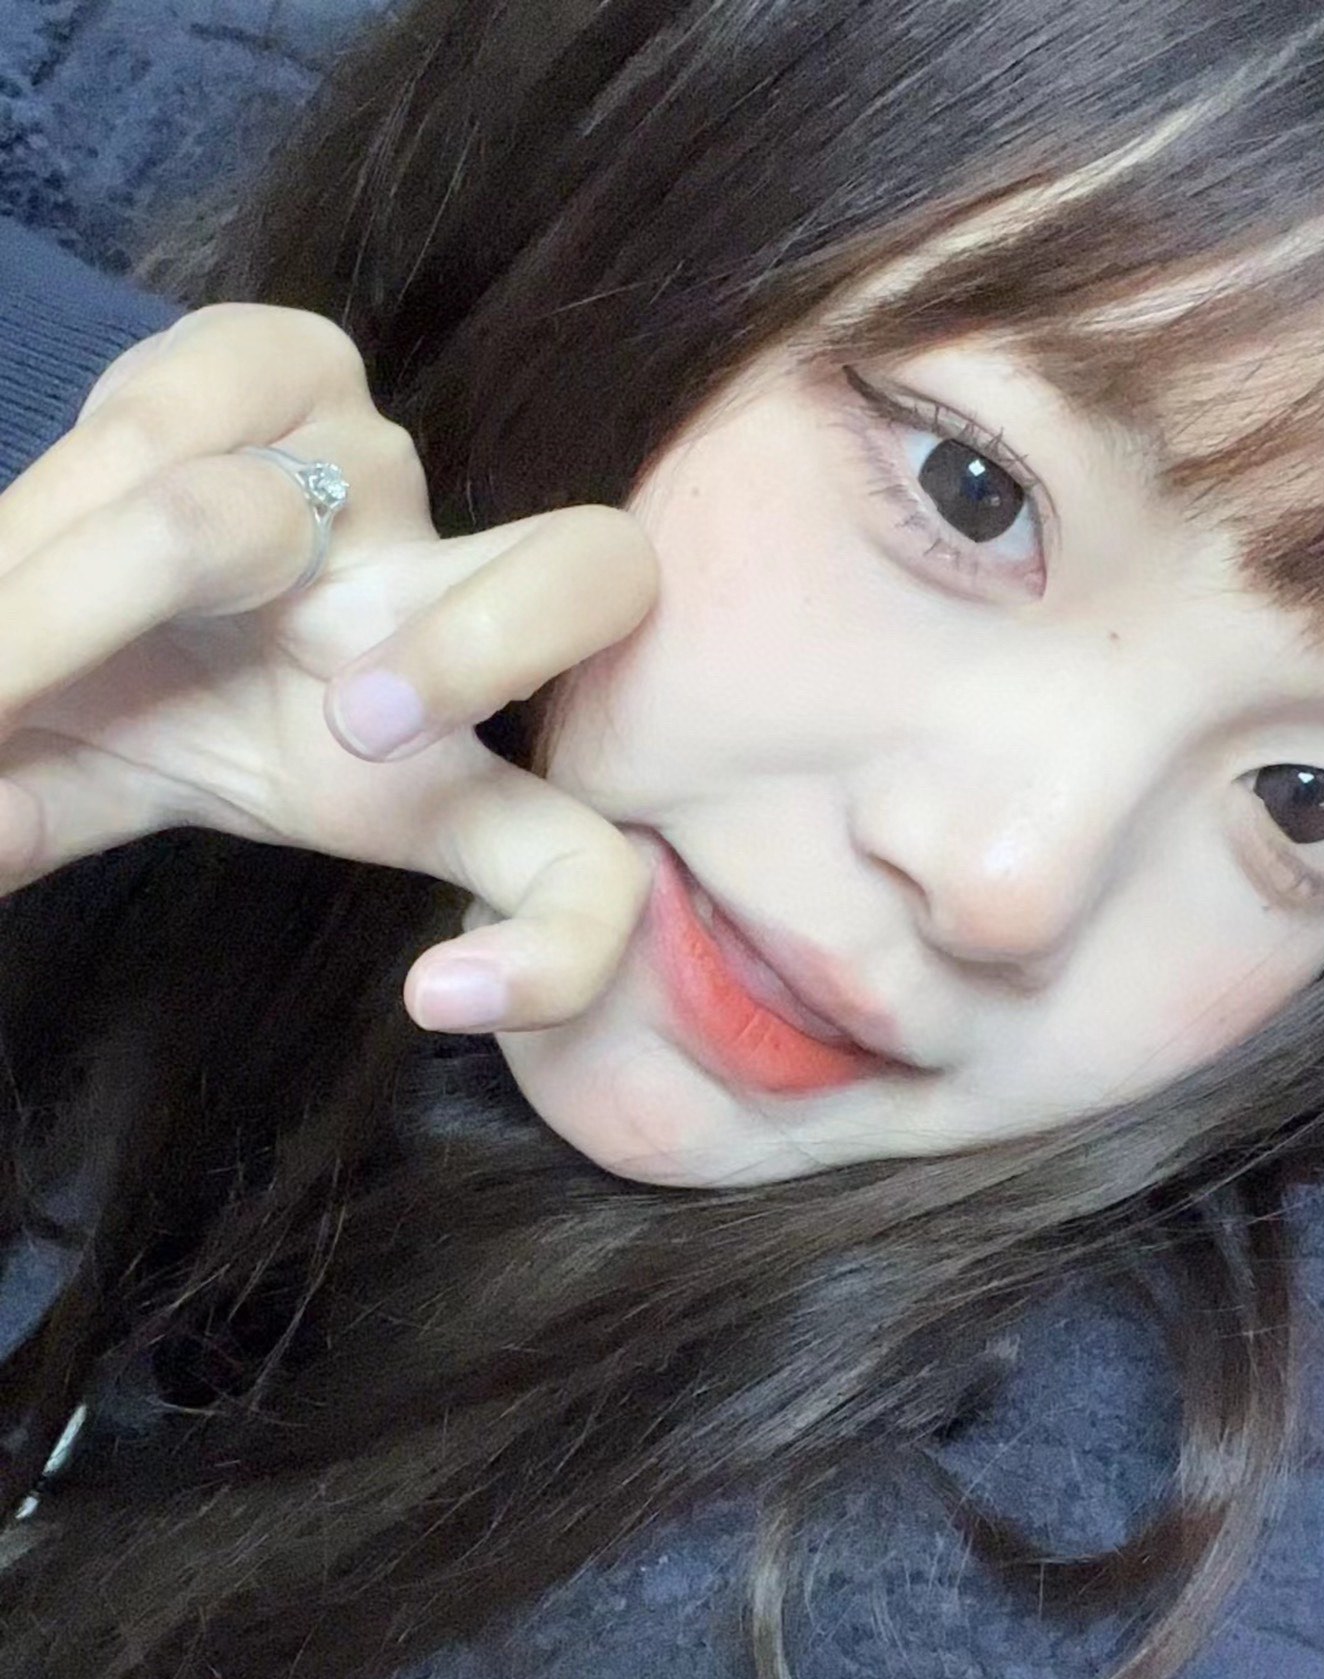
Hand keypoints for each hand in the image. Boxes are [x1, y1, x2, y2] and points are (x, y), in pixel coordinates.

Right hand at [0, 303, 658, 1032]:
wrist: (50, 547)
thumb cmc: (109, 704)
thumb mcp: (88, 790)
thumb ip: (40, 828)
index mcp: (430, 781)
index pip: (577, 869)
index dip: (560, 947)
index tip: (430, 996)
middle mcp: (446, 621)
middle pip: (592, 575)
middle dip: (481, 647)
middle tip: (354, 725)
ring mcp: (379, 483)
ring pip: (318, 495)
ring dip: (137, 578)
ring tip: (7, 647)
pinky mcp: (290, 364)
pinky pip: (202, 406)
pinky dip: (91, 479)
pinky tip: (37, 525)